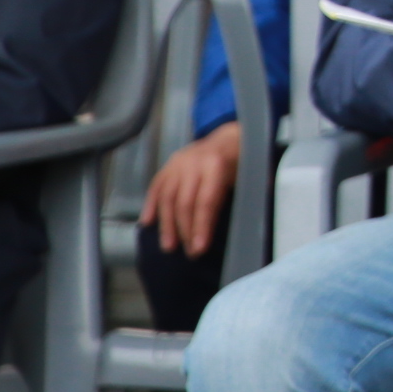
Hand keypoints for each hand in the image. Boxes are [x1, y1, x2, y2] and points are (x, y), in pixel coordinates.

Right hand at [139, 126, 242, 257]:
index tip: (200, 249)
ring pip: (167, 197)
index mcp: (215, 165)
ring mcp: (177, 164)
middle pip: (184, 202)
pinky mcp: (167, 165)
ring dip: (166, 225)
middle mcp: (192, 163)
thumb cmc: (239, 163)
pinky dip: (150, 205)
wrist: (226, 139)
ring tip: (169, 246)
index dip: (202, 227)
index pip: (205, 202)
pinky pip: (155, 187)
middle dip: (185, 231)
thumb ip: (238, 197)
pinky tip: (147, 223)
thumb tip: (237, 227)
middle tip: (189, 253)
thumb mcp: (245, 176)